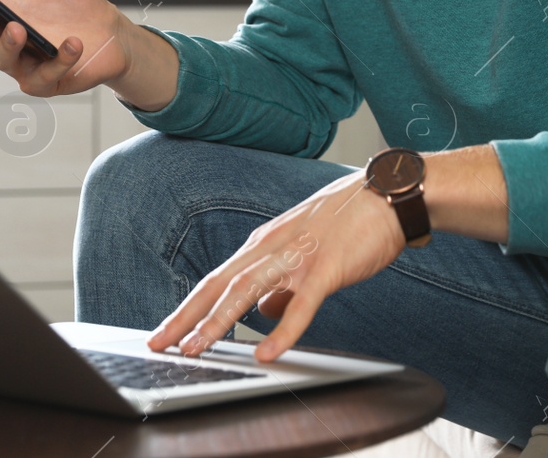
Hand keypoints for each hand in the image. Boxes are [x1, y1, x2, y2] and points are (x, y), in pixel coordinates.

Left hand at [146, 169, 405, 362]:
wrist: (389, 196)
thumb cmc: (350, 224)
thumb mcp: (304, 252)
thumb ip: (281, 285)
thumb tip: (263, 313)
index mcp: (265, 245)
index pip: (216, 280)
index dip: (187, 309)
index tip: (164, 333)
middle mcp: (272, 248)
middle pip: (219, 285)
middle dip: (186, 317)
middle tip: (158, 344)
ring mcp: (298, 256)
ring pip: (246, 291)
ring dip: (217, 321)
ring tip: (195, 348)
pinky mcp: (327, 267)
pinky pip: (302, 304)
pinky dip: (282, 330)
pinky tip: (266, 351)